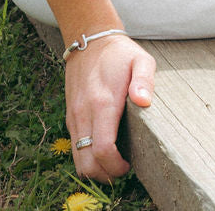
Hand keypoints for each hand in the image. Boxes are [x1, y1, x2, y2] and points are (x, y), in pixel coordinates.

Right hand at [65, 34, 154, 181]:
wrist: (89, 39)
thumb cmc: (119, 53)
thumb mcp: (140, 59)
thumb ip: (144, 80)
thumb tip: (143, 101)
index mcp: (103, 103)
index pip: (103, 150)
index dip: (116, 167)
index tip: (129, 165)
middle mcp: (84, 113)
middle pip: (87, 164)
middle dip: (105, 175)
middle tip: (122, 169)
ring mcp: (74, 116)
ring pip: (77, 160)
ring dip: (94, 169)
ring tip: (113, 162)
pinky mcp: (70, 116)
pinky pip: (74, 147)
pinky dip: (86, 157)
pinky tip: (102, 149)